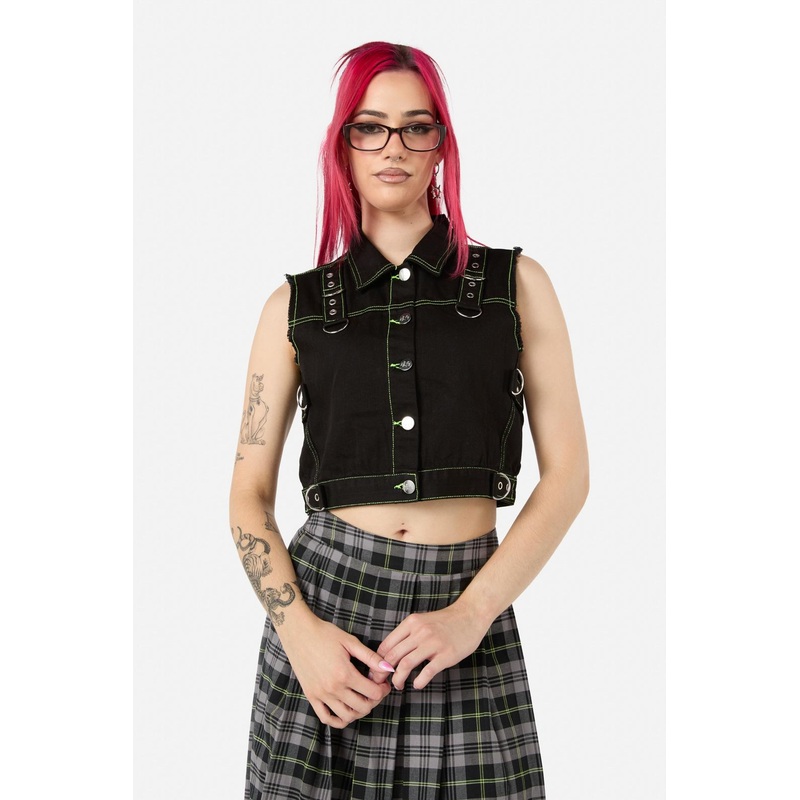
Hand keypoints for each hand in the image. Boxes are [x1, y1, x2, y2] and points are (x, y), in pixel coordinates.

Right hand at [280, 611, 394, 727]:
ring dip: (359, 711)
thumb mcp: (350, 642)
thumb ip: (371, 657)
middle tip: (375, 690)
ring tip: (361, 698)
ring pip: (347, 716)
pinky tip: (345, 710)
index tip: (383, 682)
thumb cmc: (325, 634)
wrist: (299, 633)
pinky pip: (326, 718)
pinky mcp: (311, 696)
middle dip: (374, 701)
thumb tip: (389, 668)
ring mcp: (321, 695)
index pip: (373, 693)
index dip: (383, 689)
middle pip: (362, 707)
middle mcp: (333, 688)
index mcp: (345, 674)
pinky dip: (338, 720)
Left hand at [377, 603, 489, 690]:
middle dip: (385, 673)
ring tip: (398, 685)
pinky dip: (419, 682)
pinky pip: (427, 672)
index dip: (378, 661)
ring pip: (406, 665)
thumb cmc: (444, 621)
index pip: (387, 644)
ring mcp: (433, 643)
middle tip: (384, 682)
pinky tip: (417, 684)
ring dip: (398, 679)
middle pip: (393, 656)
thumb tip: (389, 654)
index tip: (378, 671)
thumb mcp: (422, 621)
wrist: (470, 616)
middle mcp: (420, 632)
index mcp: (411, 623)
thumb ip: (407, 634)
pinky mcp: (446, 655)